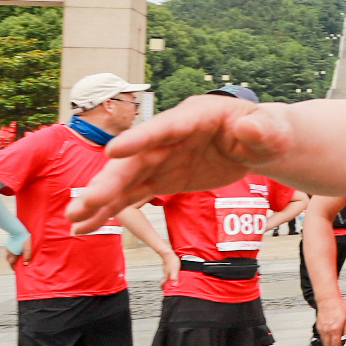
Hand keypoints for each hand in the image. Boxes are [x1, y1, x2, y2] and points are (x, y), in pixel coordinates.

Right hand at [3, 230, 31, 265]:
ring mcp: (8, 247)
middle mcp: (9, 251)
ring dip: (10, 258)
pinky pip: (8, 250)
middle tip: (14, 265)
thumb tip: (25, 264)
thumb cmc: (23, 239)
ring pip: (7, 254)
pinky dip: (10, 252)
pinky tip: (13, 250)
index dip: (13, 267)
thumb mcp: (27, 248)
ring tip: (13, 259)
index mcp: (13, 253)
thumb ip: (27, 256)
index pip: (11, 263)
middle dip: (11, 263)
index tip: (15, 270)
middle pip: (8, 259)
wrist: (17, 230)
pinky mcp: (8, 242)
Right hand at [69, 96, 292, 232]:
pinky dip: (109, 210)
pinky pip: (131, 196)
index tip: (113, 150)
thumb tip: (248, 127)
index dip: (140, 139)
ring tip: (74, 220)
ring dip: (99, 200)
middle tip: (82, 203)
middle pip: (135, 159)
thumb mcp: (272, 131)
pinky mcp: (161, 178)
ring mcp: (161, 158)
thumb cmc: (267, 132)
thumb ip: (261, 131)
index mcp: (195, 117)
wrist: (258, 143)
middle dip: (108, 181)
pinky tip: (85, 228)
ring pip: (125, 180)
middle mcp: (168, 137)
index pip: (165, 128)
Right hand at [316, 302, 345, 345]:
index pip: (336, 345)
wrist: (327, 300)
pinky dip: (324, 340)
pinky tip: (328, 340)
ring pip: (324, 342)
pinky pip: (321, 336)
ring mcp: (322, 328)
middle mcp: (327, 331)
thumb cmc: (338, 306)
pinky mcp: (319, 325)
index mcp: (335, 330)